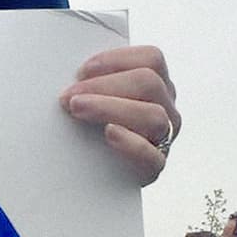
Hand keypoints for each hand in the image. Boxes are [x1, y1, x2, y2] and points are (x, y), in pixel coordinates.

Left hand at [60, 44, 178, 184]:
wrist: (91, 178)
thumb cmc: (92, 131)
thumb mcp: (96, 99)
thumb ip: (93, 83)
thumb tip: (70, 73)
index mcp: (156, 85)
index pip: (151, 59)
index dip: (117, 59)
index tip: (81, 71)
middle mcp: (165, 108)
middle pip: (149, 83)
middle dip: (104, 86)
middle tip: (70, 96)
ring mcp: (164, 138)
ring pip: (153, 116)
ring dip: (110, 108)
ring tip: (78, 110)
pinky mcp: (154, 168)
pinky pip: (152, 156)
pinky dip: (131, 143)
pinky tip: (109, 134)